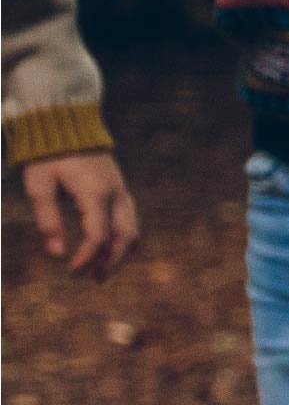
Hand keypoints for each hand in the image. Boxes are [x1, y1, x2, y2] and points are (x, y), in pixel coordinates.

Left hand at [20, 152, 139, 278]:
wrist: (66, 125)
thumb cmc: (48, 156)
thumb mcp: (39, 187)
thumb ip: (48, 220)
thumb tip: (57, 254)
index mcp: (95, 195)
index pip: (97, 237)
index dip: (85, 258)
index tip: (70, 271)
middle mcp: (116, 195)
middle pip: (125, 237)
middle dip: (112, 261)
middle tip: (94, 279)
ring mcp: (122, 191)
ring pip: (132, 230)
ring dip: (119, 252)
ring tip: (101, 268)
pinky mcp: (120, 189)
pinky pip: (129, 220)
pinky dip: (120, 238)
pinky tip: (105, 246)